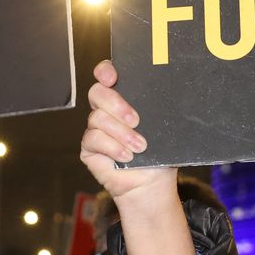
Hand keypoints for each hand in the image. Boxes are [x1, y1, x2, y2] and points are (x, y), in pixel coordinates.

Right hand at [81, 60, 176, 201]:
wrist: (152, 183)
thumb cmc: (158, 154)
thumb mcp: (162, 127)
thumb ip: (155, 109)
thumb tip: (164, 94)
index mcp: (124, 99)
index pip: (107, 75)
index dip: (105, 71)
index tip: (112, 77)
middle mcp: (106, 110)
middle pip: (97, 93)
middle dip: (116, 104)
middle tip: (136, 120)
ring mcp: (96, 128)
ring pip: (97, 118)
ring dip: (121, 133)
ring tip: (140, 146)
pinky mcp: (89, 147)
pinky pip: (93, 139)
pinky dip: (112, 148)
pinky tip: (127, 156)